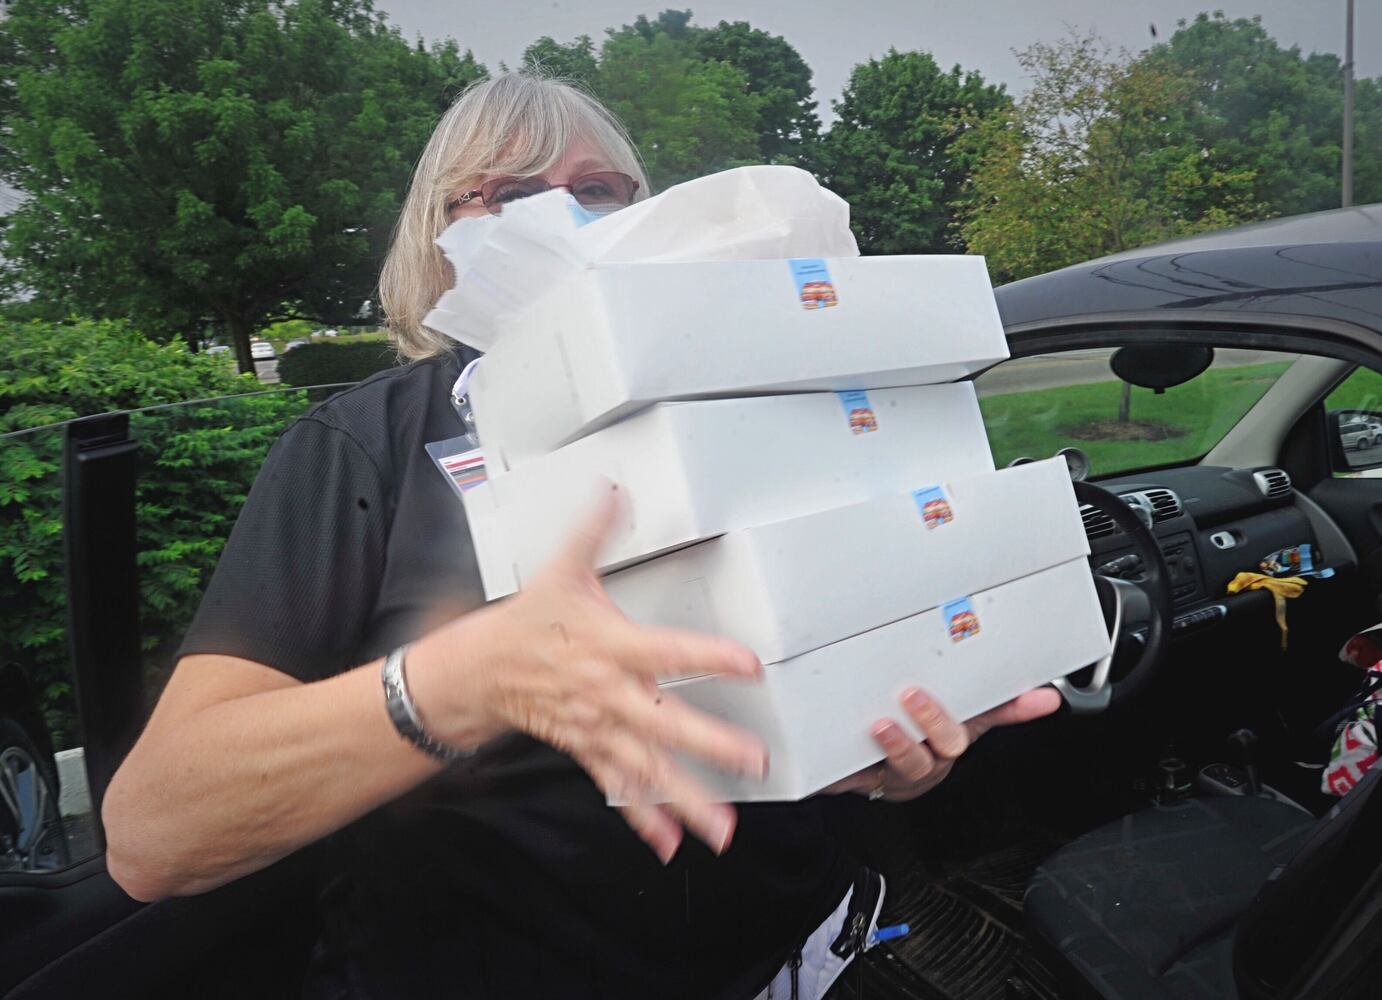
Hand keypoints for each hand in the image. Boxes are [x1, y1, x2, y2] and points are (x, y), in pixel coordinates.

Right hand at [408, 486, 768, 863]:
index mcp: (612, 645)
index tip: (750, 664)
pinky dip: (644, 818)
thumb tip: (614, 489)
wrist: (479, 669)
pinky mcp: (589, 750)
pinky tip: (672, 843)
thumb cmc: (531, 620)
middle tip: (754, 760)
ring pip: (648, 768)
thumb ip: (594, 531)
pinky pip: (618, 788)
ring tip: (724, 829)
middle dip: (710, 743)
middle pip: (665, 721)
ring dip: (686, 800)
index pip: (669, 650)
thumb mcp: (562, 570)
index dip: (709, 655)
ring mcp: (600, 728)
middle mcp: (610, 693)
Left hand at [821, 687, 1060, 801]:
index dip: (1019, 707)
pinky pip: (865, 777)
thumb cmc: (899, 731)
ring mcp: (905, 769)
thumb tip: (999, 661)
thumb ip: (957, 681)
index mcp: (953, 727)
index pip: (993, 714)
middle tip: (914, 696)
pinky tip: (849, 747)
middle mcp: (934, 751)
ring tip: (882, 725)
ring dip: (900, 745)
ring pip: (914, 764)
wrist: (854, 768)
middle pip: (951, 742)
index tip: (1044, 697)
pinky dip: (854, 767)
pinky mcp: (869, 779)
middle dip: (937, 719)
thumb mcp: (931, 701)